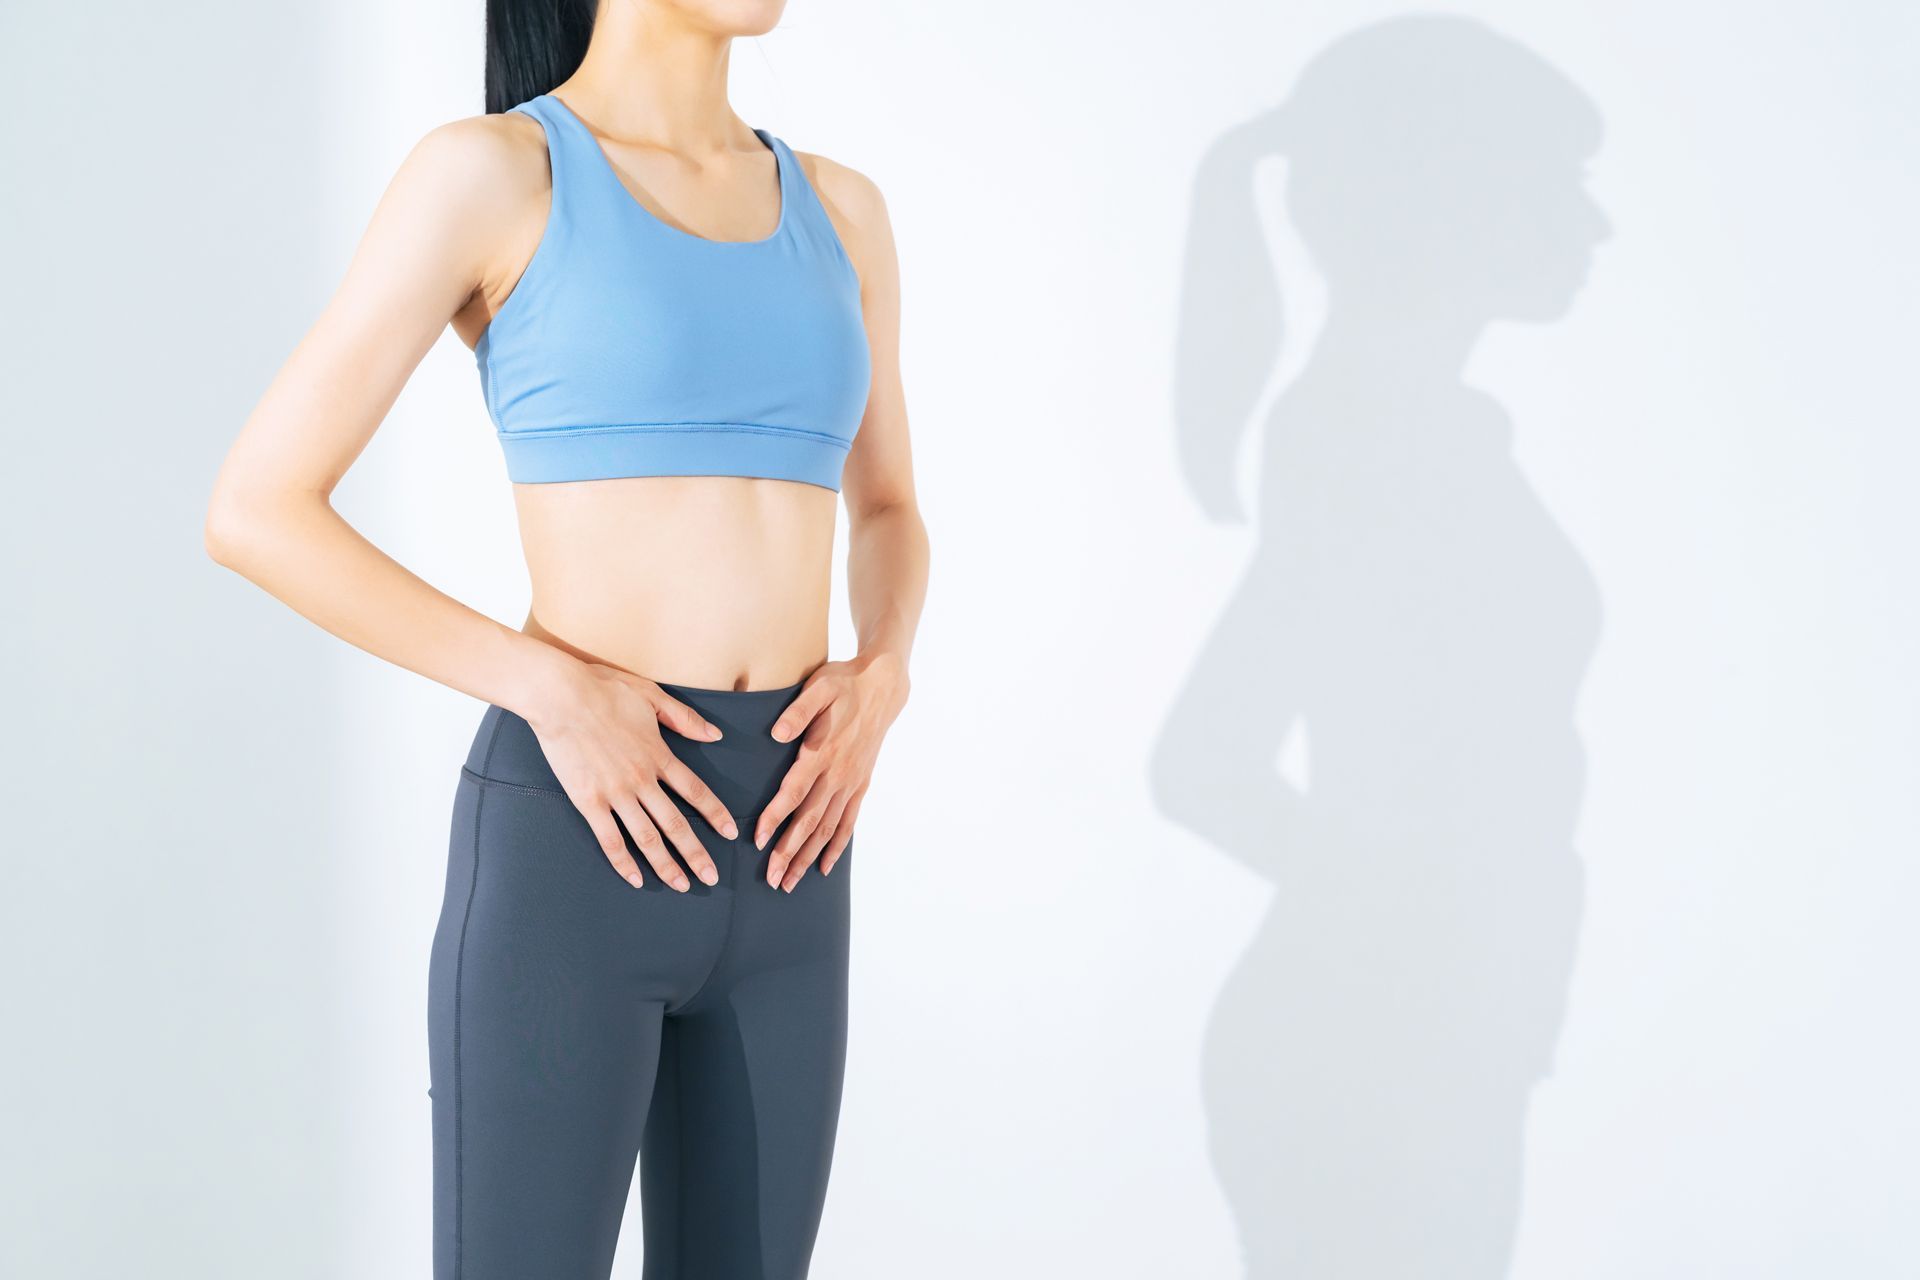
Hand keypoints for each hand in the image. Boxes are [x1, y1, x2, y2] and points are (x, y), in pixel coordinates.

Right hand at [524, 660, 739, 891]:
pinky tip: (635, 879)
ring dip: (666, 865)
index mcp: (659, 755)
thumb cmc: (605, 690)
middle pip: (676, 823)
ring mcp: (615, 793)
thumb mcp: (653, 696)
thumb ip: (685, 718)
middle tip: (711, 878)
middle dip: (696, 854)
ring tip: (682, 885)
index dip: (715, 814)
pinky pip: (609, 839)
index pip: (695, 791)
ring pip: (647, 837)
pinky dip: (623, 862)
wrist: (561, 696)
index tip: (730, 833)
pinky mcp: (588, 802)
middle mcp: (642, 780)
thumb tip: (715, 735)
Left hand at [757, 652, 908, 891]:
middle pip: (810, 821)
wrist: (884, 687)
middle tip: (772, 880)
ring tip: (791, 882)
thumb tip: (777, 733)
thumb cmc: (845, 684)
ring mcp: (851, 783)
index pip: (794, 792)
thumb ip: (798, 711)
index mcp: (822, 752)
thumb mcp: (820, 687)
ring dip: (808, 857)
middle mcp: (838, 774)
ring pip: (828, 828)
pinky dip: (836, 846)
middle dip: (789, 852)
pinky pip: (849, 822)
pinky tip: (824, 867)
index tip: (759, 840)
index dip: (776, 817)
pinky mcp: (861, 785)